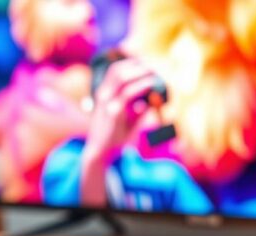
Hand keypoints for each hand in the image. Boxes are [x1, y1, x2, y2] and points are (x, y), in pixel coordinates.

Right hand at [79, 58, 159, 205]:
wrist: (100, 151)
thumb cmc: (115, 135)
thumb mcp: (127, 120)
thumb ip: (139, 109)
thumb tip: (153, 101)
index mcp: (104, 93)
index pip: (115, 70)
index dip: (131, 63)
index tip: (148, 64)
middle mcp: (103, 95)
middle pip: (117, 70)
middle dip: (137, 65)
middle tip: (154, 68)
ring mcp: (106, 103)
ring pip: (121, 78)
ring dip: (139, 73)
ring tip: (154, 75)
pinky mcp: (113, 112)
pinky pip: (127, 94)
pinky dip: (141, 86)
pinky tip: (151, 85)